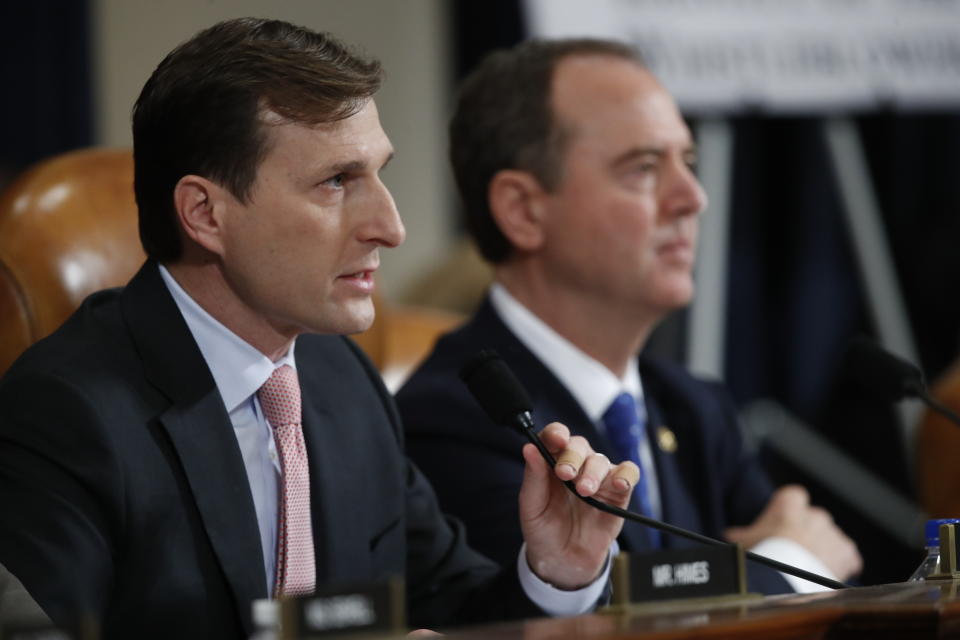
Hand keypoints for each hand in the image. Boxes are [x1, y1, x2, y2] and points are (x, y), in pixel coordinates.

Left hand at [519, 422, 638, 588]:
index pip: (554, 437)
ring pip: (601, 460)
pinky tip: (618, 484)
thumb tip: (529, 448)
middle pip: (579, 445)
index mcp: (550, 463)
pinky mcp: (617, 493)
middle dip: (573, 456)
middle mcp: (576, 464)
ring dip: (593, 472)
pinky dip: (626, 475)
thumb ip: (533, 478)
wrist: (564, 562)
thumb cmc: (544, 530)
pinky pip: (628, 474)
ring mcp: (598, 478)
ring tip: (585, 491)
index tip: (556, 440)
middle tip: (566, 474)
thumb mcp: (532, 508)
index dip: (556, 433)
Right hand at [724, 485, 862, 580]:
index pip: (793, 497)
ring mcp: (833, 534)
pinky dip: (839, 564)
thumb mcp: (745, 541)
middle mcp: (815, 514)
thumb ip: (742, 534)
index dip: (787, 512)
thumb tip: (730, 535)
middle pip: (813, 519)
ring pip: (829, 538)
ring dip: (822, 548)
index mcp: (790, 504)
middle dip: (806, 532)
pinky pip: (846, 556)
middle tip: (793, 551)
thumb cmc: (762, 556)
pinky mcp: (848, 553)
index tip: (781, 526)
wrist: (785, 581)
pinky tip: (824, 574)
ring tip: (807, 567)